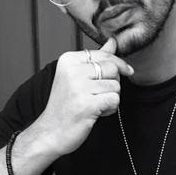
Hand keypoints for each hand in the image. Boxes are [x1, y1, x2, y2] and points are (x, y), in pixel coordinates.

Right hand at [36, 37, 132, 156]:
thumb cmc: (64, 107)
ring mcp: (79, 88)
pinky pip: (114, 100)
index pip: (104, 55)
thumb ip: (95, 59)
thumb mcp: (76, 77)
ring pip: (116, 86)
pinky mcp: (87, 104)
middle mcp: (72, 71)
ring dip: (110, 98)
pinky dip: (110, 109)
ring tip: (94, 105)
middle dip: (113, 83)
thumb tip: (112, 42)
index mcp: (68, 60)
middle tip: (98, 95)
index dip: (119, 64)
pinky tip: (96, 113)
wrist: (49, 133)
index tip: (126, 71)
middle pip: (113, 68)